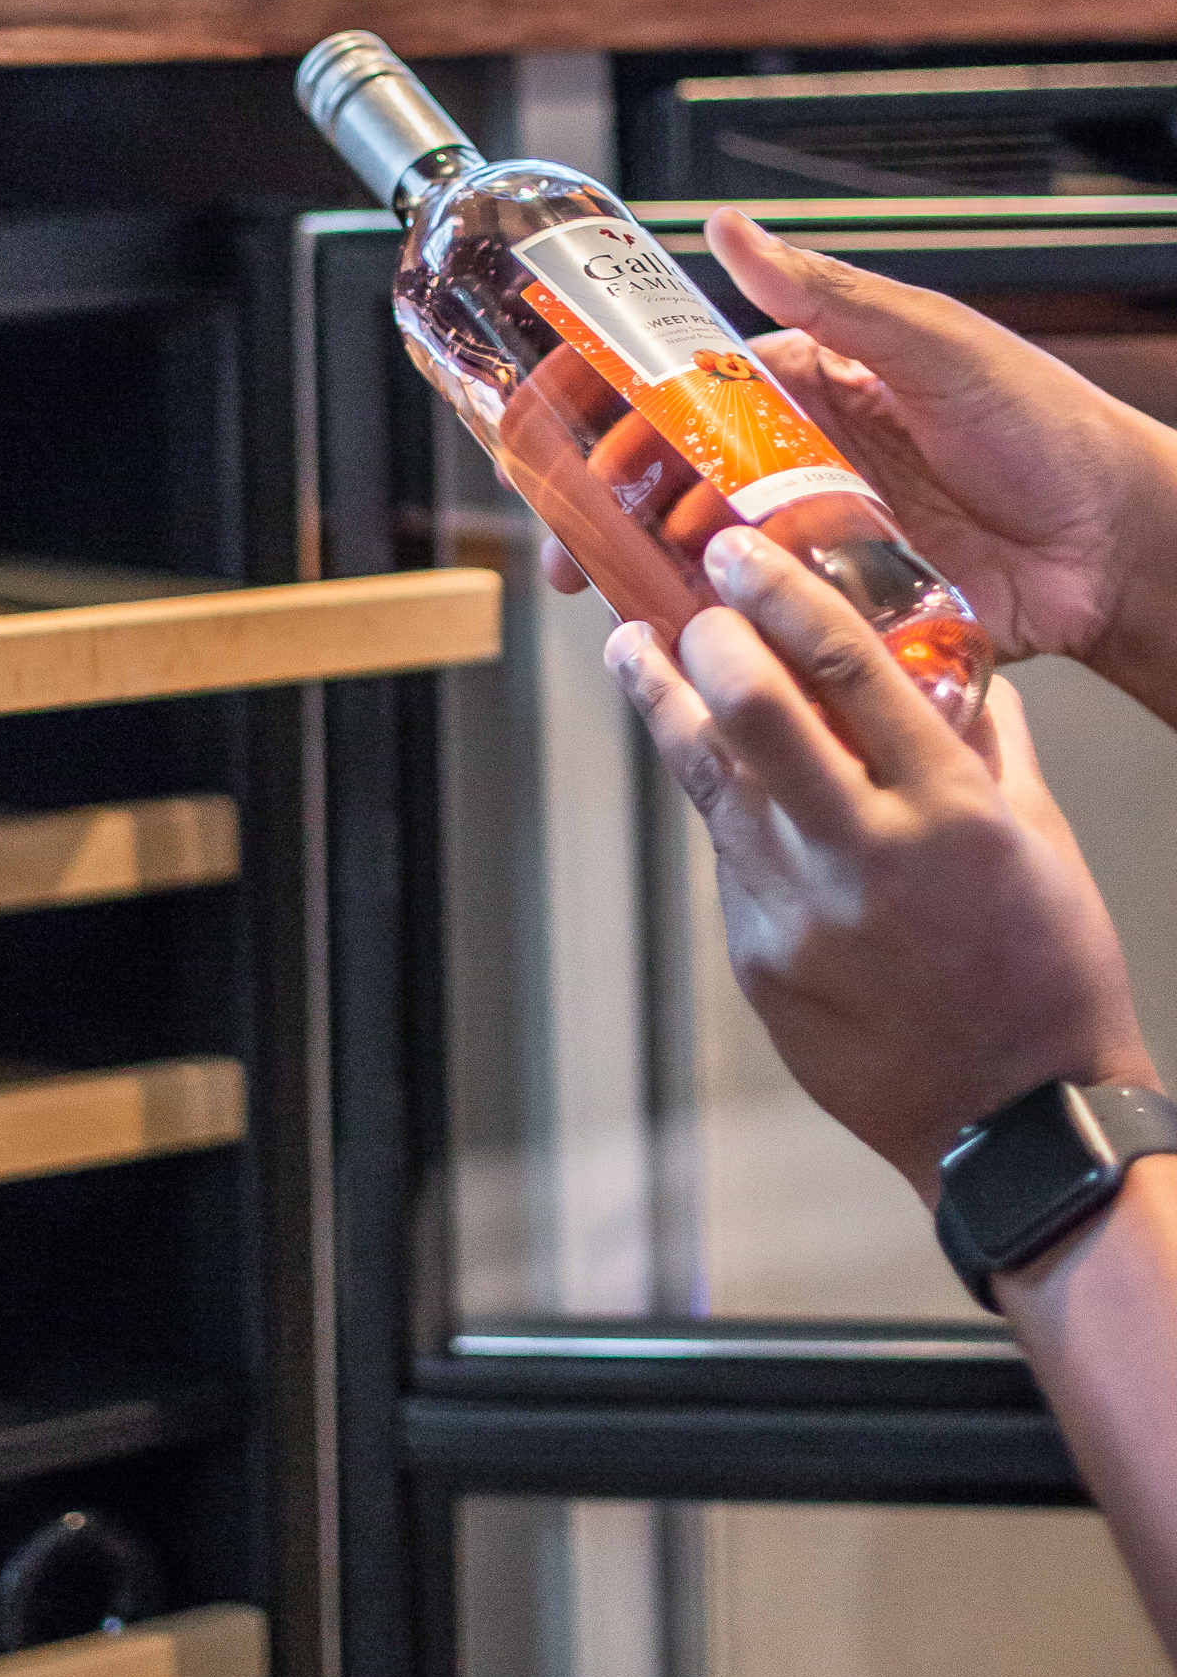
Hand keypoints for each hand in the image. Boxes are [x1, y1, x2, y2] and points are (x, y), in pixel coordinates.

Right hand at [540, 206, 1176, 680]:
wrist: (1115, 543)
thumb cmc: (1043, 427)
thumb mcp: (931, 342)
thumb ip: (828, 296)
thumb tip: (728, 229)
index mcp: (810, 393)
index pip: (688, 399)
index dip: (619, 420)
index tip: (566, 443)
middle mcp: (803, 469)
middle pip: (679, 489)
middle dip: (614, 518)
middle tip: (573, 548)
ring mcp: (819, 545)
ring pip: (711, 563)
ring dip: (659, 580)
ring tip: (629, 597)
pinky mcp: (845, 614)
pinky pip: (768, 627)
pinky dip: (726, 637)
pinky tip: (691, 646)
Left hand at [609, 524, 1153, 1200]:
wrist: (1015, 1126)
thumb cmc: (1045, 976)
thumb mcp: (1040, 840)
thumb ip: (988, 741)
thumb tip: (950, 660)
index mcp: (950, 811)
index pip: (847, 667)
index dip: (779, 592)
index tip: (737, 551)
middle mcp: (866, 855)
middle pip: (752, 711)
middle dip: (705, 637)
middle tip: (688, 600)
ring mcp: (802, 914)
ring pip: (708, 781)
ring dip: (664, 706)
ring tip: (632, 652)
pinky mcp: (760, 962)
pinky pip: (728, 859)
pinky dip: (719, 806)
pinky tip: (707, 769)